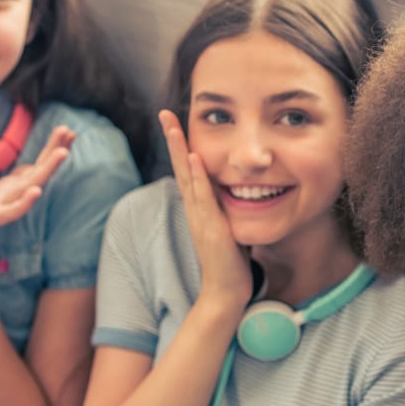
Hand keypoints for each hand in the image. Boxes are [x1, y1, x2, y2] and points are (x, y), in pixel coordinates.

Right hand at [158, 110, 250, 311]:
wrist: (226, 293)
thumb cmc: (231, 261)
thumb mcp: (230, 225)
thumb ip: (228, 207)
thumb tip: (240, 188)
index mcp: (200, 207)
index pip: (188, 169)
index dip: (181, 145)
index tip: (175, 121)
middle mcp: (195, 209)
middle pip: (181, 167)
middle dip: (173, 139)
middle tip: (164, 112)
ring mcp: (200, 218)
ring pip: (187, 177)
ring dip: (180, 150)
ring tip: (174, 125)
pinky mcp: (211, 228)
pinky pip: (203, 198)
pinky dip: (197, 177)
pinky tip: (194, 158)